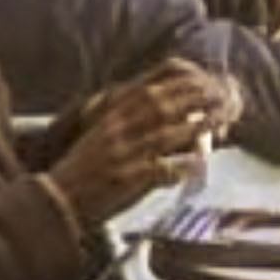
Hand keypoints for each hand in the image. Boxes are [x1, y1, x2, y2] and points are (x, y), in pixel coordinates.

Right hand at [45, 59, 231, 224]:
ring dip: (197, 126)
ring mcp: (122, 152)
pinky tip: (199, 165)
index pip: (149, 88)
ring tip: (221, 121)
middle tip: (221, 95)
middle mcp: (117, 128)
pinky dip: (180, 166)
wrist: (57, 200)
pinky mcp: (126, 179)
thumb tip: (168, 115)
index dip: (178, 82)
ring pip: (166, 132)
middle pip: (162, 105)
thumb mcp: (102, 134)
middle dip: (195, 97)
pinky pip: (160, 169)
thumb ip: (130, 120)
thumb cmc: (83, 169)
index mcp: (111, 115)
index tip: (202, 79)